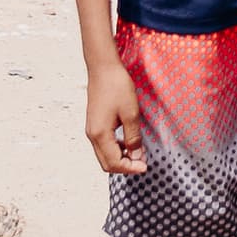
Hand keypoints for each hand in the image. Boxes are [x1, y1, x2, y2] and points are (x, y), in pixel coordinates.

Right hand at [83, 57, 144, 174]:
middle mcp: (92, 135)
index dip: (130, 168)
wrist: (103, 68)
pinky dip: (116, 149)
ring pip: (104, 155)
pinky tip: (127, 142)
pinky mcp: (94, 124)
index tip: (145, 166)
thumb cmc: (117, 87)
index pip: (114, 163)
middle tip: (142, 162)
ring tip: (138, 152)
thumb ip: (133, 138)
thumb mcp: (131, 114)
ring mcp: (91, 130)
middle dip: (125, 166)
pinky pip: (103, 145)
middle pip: (106, 163)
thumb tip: (136, 157)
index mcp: (100, 135)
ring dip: (120, 158)